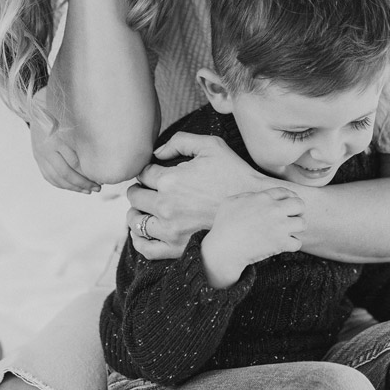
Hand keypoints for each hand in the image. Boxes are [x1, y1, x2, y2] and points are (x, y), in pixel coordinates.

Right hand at [29, 115, 100, 194]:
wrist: (39, 107)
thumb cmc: (62, 114)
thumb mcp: (74, 123)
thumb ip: (83, 140)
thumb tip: (98, 159)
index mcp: (57, 139)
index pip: (74, 162)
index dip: (88, 173)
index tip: (100, 177)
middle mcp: (46, 149)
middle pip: (65, 173)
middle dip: (83, 183)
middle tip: (97, 188)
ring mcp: (40, 154)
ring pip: (56, 178)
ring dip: (73, 187)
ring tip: (88, 190)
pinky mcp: (37, 157)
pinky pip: (48, 176)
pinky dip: (61, 184)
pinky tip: (72, 188)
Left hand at [126, 134, 263, 257]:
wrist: (254, 206)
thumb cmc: (234, 174)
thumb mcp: (210, 145)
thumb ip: (180, 141)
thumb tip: (156, 152)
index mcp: (171, 180)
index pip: (143, 173)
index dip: (148, 170)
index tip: (155, 172)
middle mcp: (166, 206)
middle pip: (135, 196)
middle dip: (139, 189)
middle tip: (148, 188)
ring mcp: (171, 230)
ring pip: (136, 221)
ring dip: (136, 212)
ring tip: (143, 208)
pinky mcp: (177, 248)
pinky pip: (146, 248)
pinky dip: (139, 240)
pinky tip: (142, 232)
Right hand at [202, 188, 304, 287]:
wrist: (224, 248)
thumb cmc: (224, 225)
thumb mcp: (230, 202)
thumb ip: (247, 196)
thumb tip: (257, 197)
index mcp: (263, 197)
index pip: (285, 192)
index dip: (289, 197)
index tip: (289, 204)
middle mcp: (274, 210)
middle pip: (300, 204)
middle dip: (298, 210)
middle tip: (292, 217)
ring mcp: (279, 227)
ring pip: (303, 224)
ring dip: (296, 228)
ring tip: (289, 232)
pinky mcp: (281, 243)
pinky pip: (297, 243)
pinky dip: (292, 245)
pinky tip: (285, 245)